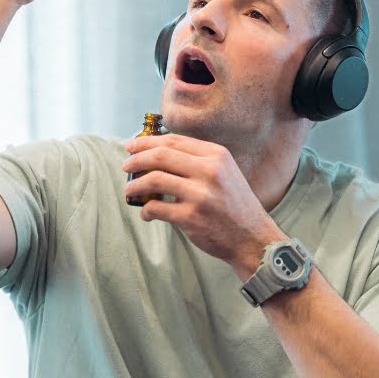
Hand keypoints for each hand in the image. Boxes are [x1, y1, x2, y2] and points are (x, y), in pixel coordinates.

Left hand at [122, 134, 286, 276]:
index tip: (133, 146)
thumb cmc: (234, 205)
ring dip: (135, 184)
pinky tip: (146, 214)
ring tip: (130, 189)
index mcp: (216, 155)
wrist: (252, 237)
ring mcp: (200, 194)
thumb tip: (157, 153)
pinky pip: (156, 208)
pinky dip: (145, 210)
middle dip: (136, 159)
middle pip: (160, 156)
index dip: (147, 142)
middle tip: (126, 166)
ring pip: (154, 180)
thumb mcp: (225, 172)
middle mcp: (209, 171)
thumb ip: (198, 160)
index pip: (173, 141)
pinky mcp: (191, 217)